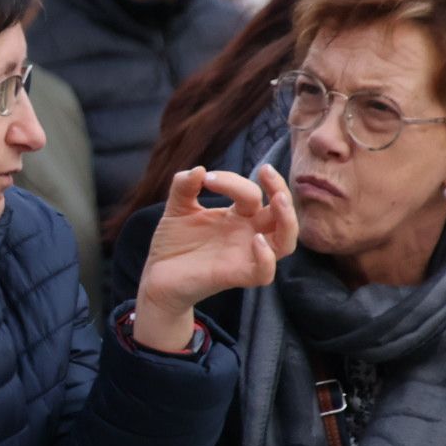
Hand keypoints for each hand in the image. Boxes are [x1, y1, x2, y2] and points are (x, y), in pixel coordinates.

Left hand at [133, 165, 297, 349]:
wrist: (157, 276)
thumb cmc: (174, 243)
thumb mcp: (176, 208)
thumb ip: (183, 187)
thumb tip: (198, 169)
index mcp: (239, 216)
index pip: (252, 193)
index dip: (233, 181)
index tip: (206, 179)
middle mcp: (248, 234)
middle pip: (282, 213)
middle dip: (280, 189)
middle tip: (265, 169)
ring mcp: (245, 255)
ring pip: (286, 241)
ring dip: (287, 219)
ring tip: (277, 199)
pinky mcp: (236, 276)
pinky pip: (265, 273)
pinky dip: (266, 258)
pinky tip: (256, 240)